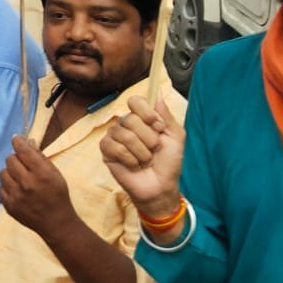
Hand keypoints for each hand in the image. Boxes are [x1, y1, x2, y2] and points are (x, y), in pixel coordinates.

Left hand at [0, 135, 76, 242]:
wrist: (56, 224)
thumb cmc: (58, 196)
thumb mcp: (55, 174)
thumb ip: (40, 157)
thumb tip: (26, 140)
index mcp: (42, 174)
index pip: (23, 151)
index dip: (18, 142)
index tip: (16, 139)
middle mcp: (27, 184)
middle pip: (10, 159)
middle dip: (16, 158)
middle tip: (22, 163)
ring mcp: (16, 196)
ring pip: (2, 172)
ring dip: (10, 172)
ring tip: (20, 178)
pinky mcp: (9, 206)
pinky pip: (0, 187)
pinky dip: (7, 186)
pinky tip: (17, 190)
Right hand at [100, 96, 184, 218]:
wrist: (161, 186)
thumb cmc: (169, 163)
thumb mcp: (176, 138)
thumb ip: (167, 116)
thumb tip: (158, 96)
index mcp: (141, 119)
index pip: (135, 101)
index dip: (146, 113)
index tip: (158, 126)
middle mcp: (125, 125)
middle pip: (131, 119)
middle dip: (148, 138)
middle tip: (153, 150)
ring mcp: (114, 137)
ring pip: (124, 134)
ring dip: (141, 152)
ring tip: (145, 160)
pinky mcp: (106, 151)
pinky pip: (115, 147)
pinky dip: (130, 159)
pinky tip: (134, 165)